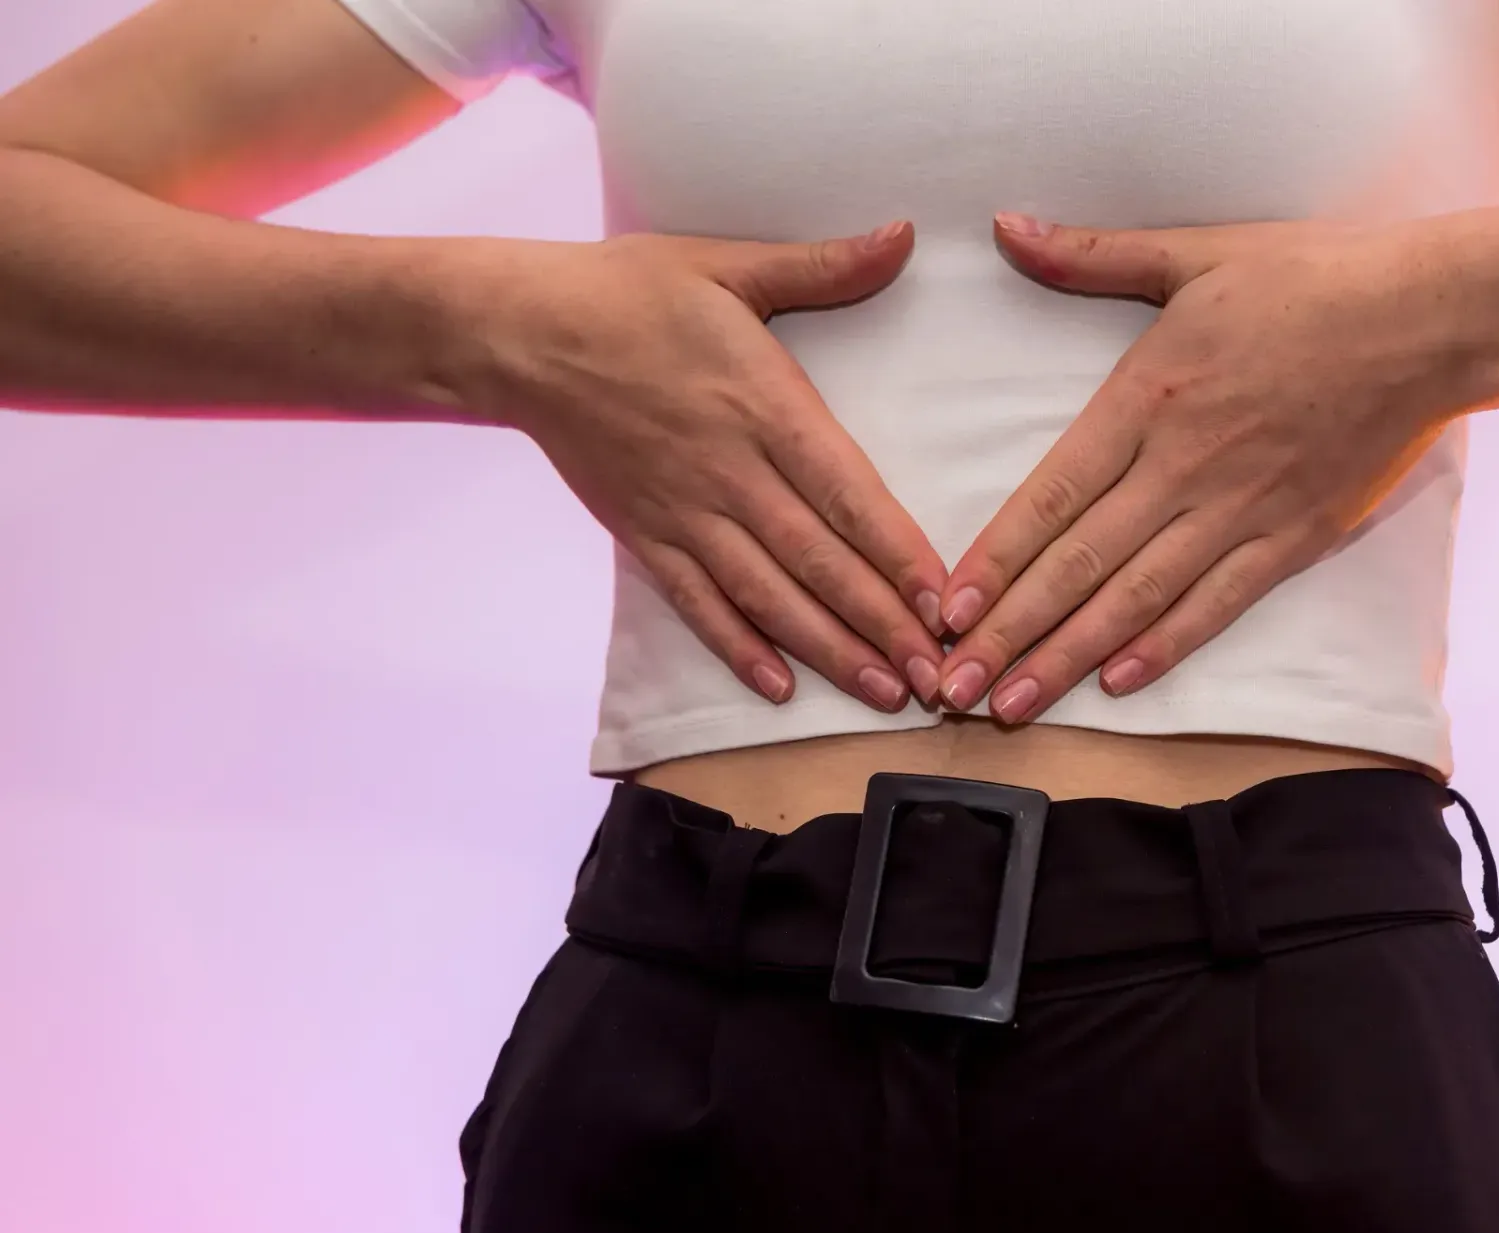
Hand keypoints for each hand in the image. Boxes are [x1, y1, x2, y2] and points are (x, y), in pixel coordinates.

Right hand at [463, 221, 948, 710]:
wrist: (517, 332)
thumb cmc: (628, 292)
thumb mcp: (728, 264)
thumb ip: (822, 266)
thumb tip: (904, 236)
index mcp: (762, 405)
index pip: (845, 492)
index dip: (896, 552)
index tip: (943, 601)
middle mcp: (729, 471)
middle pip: (817, 562)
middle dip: (881, 624)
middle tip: (937, 677)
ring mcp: (684, 511)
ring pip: (767, 596)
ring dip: (828, 649)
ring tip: (884, 693)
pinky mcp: (644, 534)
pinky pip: (696, 603)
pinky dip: (737, 646)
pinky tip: (778, 687)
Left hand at [936, 213, 1497, 722]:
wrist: (1435, 317)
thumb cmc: (1314, 277)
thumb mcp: (1195, 252)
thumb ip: (1091, 256)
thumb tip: (1006, 226)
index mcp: (1148, 398)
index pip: (1053, 496)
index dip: (996, 559)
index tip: (947, 609)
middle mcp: (1185, 466)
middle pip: (1080, 565)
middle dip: (1011, 632)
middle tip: (956, 687)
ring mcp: (1242, 510)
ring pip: (1138, 599)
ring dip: (1070, 657)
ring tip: (1015, 705)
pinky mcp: (1295, 537)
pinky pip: (1218, 604)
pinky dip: (1166, 646)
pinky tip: (1118, 683)